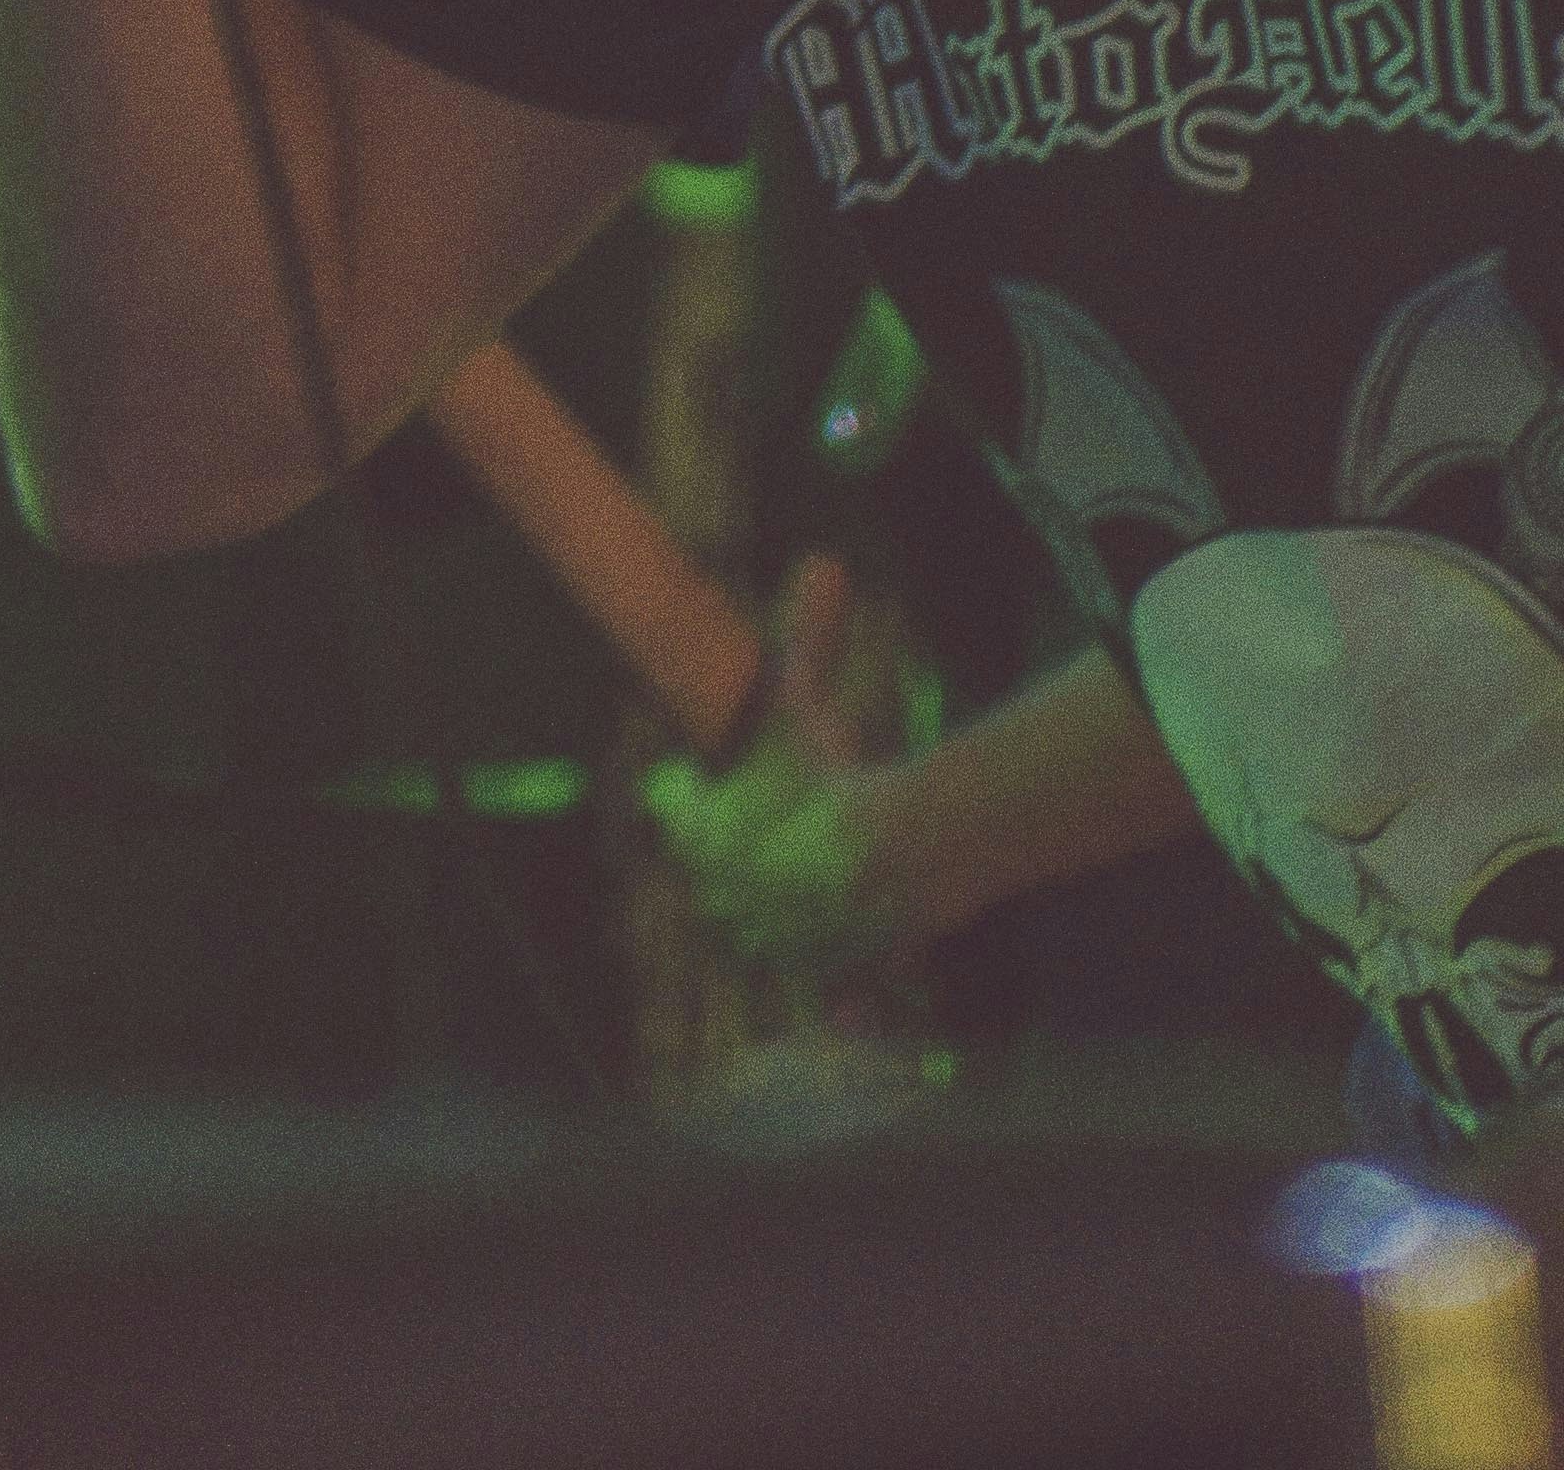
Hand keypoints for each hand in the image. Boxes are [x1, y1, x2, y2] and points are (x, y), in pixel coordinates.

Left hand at [641, 552, 913, 972]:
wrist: (888, 861)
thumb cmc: (834, 778)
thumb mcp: (810, 703)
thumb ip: (809, 636)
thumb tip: (822, 561)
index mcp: (706, 835)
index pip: (675, 807)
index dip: (686, 793)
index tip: (687, 783)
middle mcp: (725, 897)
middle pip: (715, 876)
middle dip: (732, 856)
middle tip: (763, 828)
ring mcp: (771, 942)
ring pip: (762, 930)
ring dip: (775, 913)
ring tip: (802, 888)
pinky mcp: (823, 974)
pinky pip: (825, 991)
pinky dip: (836, 998)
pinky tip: (847, 1001)